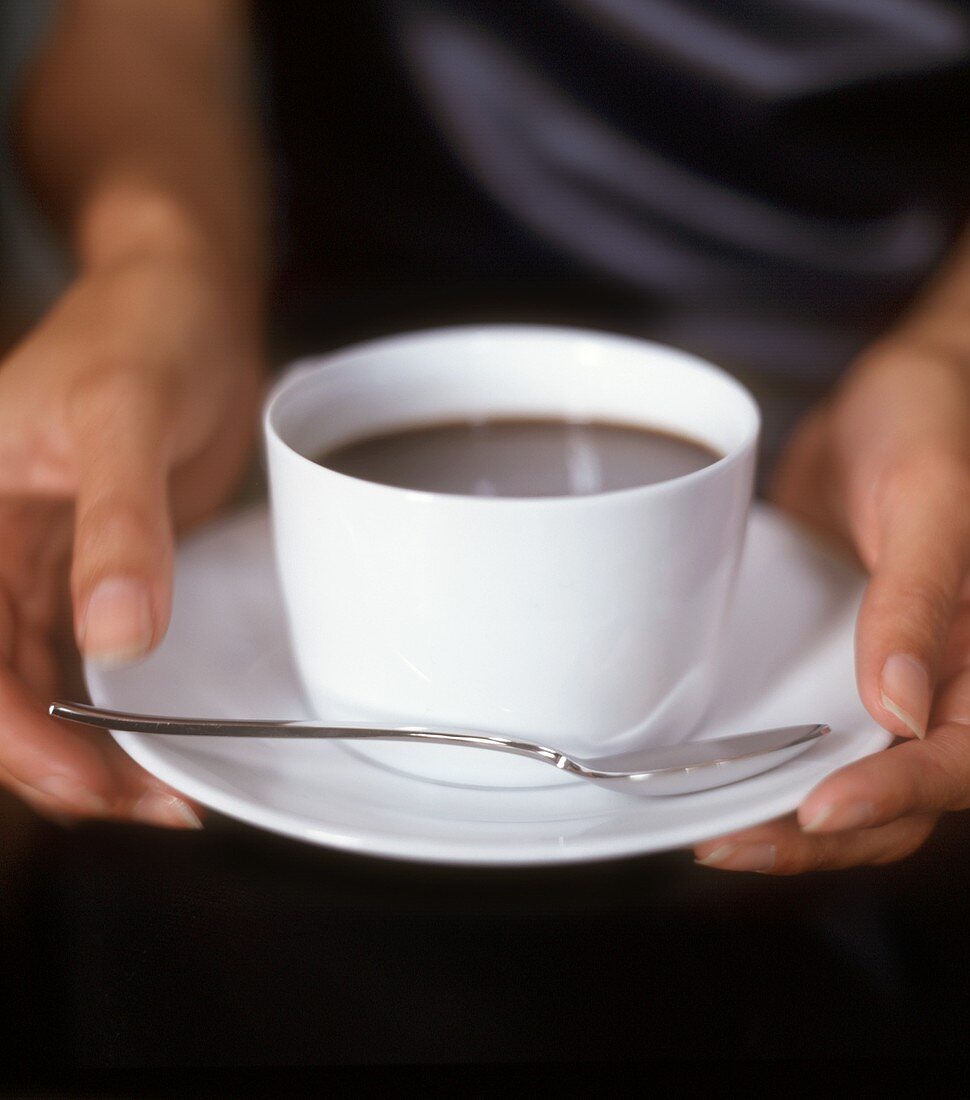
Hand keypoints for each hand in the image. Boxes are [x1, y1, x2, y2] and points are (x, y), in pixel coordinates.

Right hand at [0, 246, 259, 826]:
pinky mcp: (89, 571)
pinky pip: (85, 660)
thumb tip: (117, 638)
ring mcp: (38, 567)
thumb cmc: (146, 331)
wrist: (186, 304)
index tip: (86, 780)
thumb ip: (118, 521)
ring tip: (168, 793)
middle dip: (60, 762)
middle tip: (152, 802)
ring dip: (93, 750)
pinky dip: (115, 710)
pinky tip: (157, 742)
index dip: (12, 732)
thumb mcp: (126, 413)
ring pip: (39, 687)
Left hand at [694, 345, 969, 872]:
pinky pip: (804, 724)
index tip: (820, 809)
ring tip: (712, 830)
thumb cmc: (937, 427)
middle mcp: (945, 677)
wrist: (900, 393)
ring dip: (786, 815)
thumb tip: (900, 709)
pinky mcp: (831, 652)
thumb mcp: (935, 497)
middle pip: (902, 796)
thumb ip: (917, 596)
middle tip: (736, 842)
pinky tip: (712, 772)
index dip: (896, 796)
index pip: (961, 760)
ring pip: (848, 773)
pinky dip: (764, 759)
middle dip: (824, 835)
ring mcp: (883, 671)